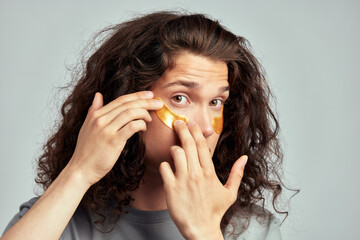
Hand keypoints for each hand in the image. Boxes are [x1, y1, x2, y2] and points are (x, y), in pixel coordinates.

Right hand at [68, 91, 162, 185]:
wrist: (80, 170)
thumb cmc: (86, 151)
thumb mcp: (87, 127)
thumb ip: (93, 110)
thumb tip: (98, 95)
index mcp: (96, 114)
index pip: (121, 100)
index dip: (137, 96)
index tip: (149, 94)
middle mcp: (101, 119)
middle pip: (128, 104)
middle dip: (145, 101)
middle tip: (158, 103)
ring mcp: (107, 130)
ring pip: (131, 113)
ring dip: (144, 113)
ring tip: (151, 118)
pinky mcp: (113, 141)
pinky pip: (132, 126)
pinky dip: (141, 124)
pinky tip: (144, 128)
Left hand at [159, 120, 247, 239]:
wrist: (200, 229)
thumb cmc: (214, 211)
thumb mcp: (230, 193)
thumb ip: (237, 173)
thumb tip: (244, 158)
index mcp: (209, 172)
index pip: (201, 145)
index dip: (195, 131)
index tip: (191, 123)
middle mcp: (196, 173)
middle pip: (188, 144)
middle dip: (182, 129)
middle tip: (178, 122)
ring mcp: (183, 180)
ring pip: (176, 153)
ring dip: (174, 148)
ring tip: (174, 149)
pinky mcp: (171, 188)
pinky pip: (164, 168)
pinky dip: (164, 165)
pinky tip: (168, 168)